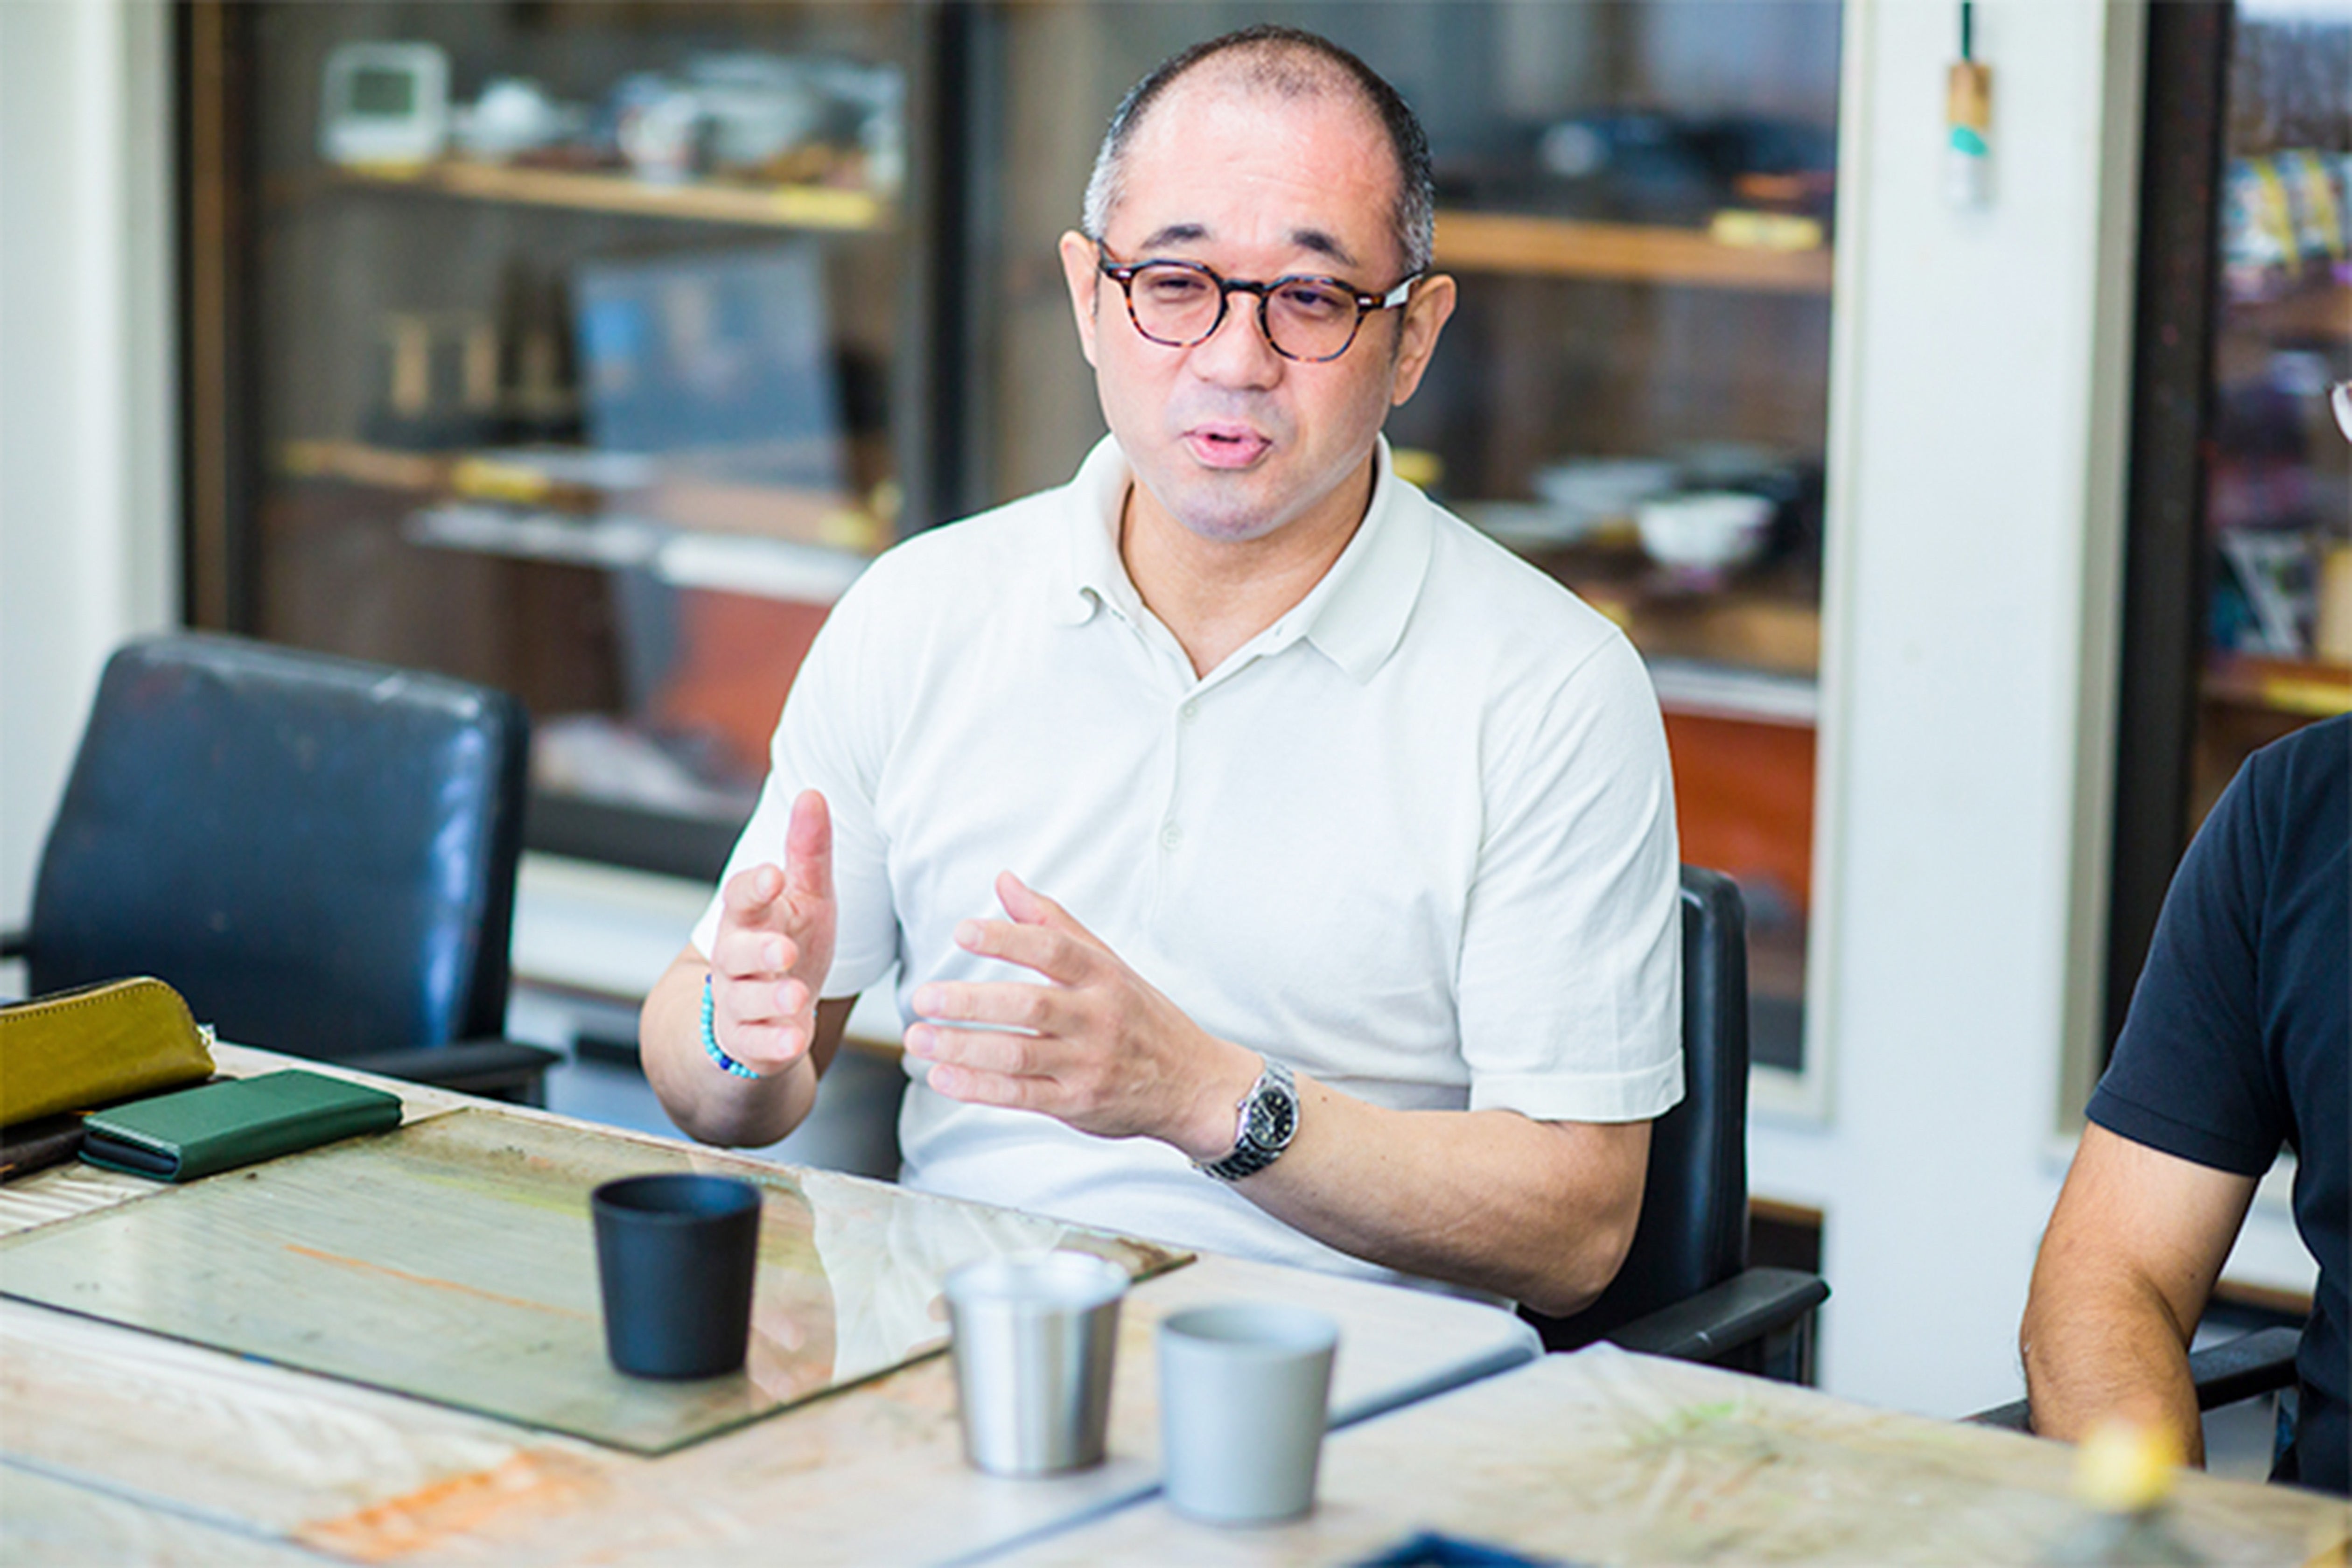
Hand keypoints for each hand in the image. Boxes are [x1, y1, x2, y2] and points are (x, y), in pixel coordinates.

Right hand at [707, 790, 835, 1075]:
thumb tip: (812, 792)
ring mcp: (739, 1003)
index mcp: (750, 918)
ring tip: (796, 998)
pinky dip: (774, 1045)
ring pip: (744, 1001)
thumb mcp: (807, 897)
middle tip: (783, 950)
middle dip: (758, 950)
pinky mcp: (750, 1042)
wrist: (769, 1015)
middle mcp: (735, 959)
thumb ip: (808, 851)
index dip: (753, 887)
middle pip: (734, 952)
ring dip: (769, 1000)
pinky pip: (757, 1046)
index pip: (741, 897)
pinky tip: (794, 1042)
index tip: (772, 875)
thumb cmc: (789, 944)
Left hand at [904, 872, 1253, 1156]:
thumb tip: (1005, 881)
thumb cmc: (1143, 1019)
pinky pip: (1022, 1095)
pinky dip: (979, 1088)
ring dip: (962, 1048)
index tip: (963, 931)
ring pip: (1018, 1054)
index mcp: (1104, 977)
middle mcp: (1097, 1019)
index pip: (1053, 950)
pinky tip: (943, 1077)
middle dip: (971, 1003)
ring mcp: (1088, 1064)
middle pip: (1029, 1006)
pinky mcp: (1078, 1103)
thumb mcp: (1108, 964)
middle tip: (924, 998)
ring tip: (919, 1039)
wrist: (1194, 1084)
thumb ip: (1053, 923)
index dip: (1006, 938)